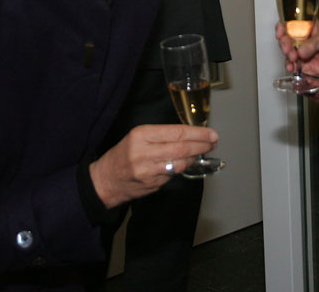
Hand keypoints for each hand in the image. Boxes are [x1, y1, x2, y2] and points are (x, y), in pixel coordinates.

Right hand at [89, 124, 217, 207]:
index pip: (176, 132)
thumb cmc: (123, 154)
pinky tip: (184, 163)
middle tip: (213, 142)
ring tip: (201, 152)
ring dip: (194, 158)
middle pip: (182, 148)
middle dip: (202, 145)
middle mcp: (144, 152)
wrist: (105, 180)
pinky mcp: (152, 185)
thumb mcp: (137, 137)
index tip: (211, 133)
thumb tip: (189, 135)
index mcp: (141, 135)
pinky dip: (181, 168)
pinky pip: (173, 175)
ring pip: (180, 163)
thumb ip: (161, 135)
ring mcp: (148, 171)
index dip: (198, 133)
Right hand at [275, 19, 318, 79]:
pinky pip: (291, 64)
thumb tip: (301, 51)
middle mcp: (299, 38)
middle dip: (284, 44)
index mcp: (304, 27)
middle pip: (285, 39)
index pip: (289, 23)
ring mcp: (298, 50)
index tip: (281, 33)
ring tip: (293, 59)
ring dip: (287, 56)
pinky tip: (292, 67)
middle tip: (288, 49)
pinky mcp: (300, 62)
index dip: (282, 27)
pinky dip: (290, 66)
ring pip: (287, 52)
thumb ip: (314, 43)